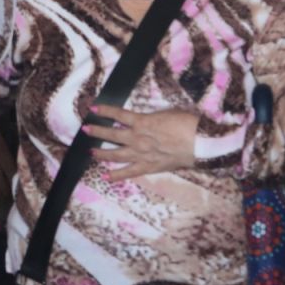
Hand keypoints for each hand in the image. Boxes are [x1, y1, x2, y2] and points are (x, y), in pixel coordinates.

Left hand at [82, 104, 205, 180]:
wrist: (199, 142)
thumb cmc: (186, 123)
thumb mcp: (166, 112)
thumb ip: (151, 117)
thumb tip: (144, 119)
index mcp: (142, 122)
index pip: (118, 115)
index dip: (104, 110)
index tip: (93, 107)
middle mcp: (138, 138)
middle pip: (112, 135)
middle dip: (97, 132)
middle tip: (85, 129)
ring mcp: (142, 154)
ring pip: (116, 155)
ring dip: (102, 153)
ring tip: (91, 152)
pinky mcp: (149, 167)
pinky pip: (129, 172)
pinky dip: (116, 175)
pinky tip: (106, 177)